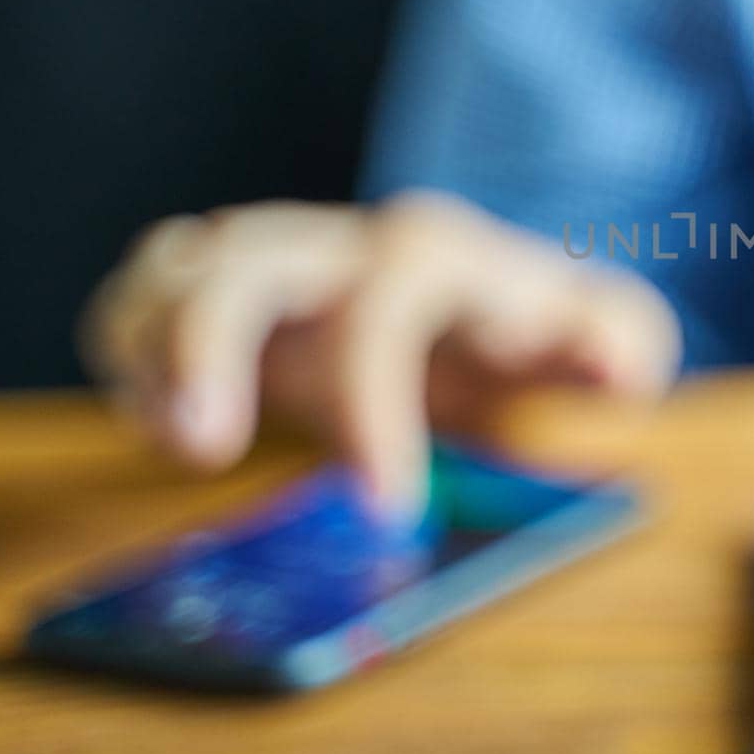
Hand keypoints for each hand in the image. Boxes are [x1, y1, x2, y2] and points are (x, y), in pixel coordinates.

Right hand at [82, 192, 681, 514]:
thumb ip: (623, 345)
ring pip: (182, 263)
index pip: (388, 300)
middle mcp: (347, 247)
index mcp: (439, 256)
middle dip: (209, 342)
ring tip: (171, 432)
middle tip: (202, 447)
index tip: (385, 506)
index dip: (373, 397)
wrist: (492, 299)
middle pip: (251, 257)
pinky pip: (149, 293)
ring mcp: (281, 262)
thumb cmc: (541, 327)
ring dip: (149, 343)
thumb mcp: (607, 337)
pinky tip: (161, 416)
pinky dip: (130, 347)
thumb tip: (618, 369)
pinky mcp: (230, 293)